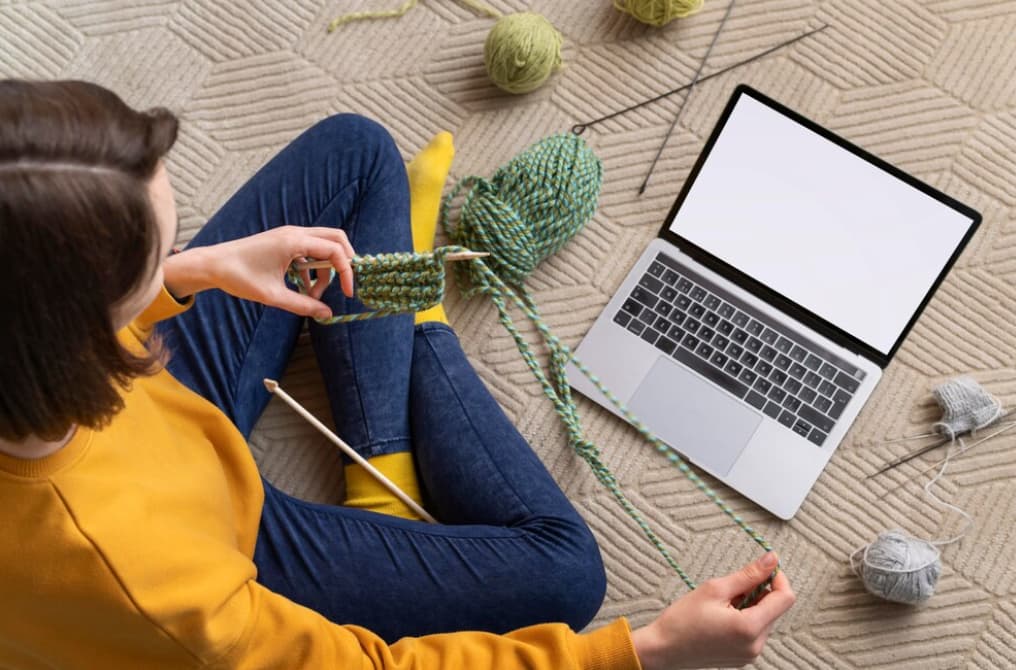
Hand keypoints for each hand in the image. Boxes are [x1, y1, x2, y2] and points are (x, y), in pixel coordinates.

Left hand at [165, 226, 354, 318]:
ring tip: (313, 294)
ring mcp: (290, 235)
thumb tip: (327, 314)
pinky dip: (314, 267)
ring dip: (326, 269)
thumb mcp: (273, 296)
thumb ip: (303, 305)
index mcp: (294, 241)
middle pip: (336, 238)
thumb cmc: (239, 277)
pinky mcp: (285, 241)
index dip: (346, 272)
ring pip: (324, 245)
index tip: (347, 294)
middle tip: (344, 285)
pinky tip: (303, 287)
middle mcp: (295, 233)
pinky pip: (310, 250)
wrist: (212, 264)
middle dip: (345, 262)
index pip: (335, 251)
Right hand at [631, 552, 794, 669]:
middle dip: (760, 592)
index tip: (764, 568)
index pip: (785, 598)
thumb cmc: (683, 619)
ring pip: (765, 619)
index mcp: (750, 628)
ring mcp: (750, 654)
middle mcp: (755, 645)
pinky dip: (746, 618)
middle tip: (732, 586)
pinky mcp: (743, 658)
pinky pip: (755, 631)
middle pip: (776, 609)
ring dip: (752, 605)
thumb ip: (748, 574)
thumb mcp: (715, 588)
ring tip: (723, 603)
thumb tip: (771, 559)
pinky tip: (723, 616)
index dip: (778, 578)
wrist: (663, 649)